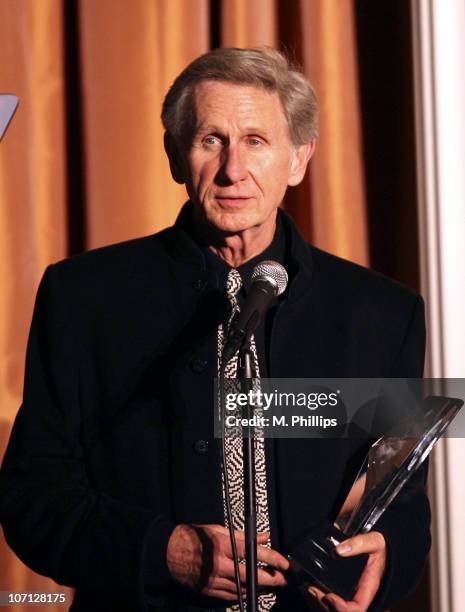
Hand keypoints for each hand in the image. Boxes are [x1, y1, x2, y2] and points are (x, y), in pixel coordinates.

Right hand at [166, 524, 288, 600]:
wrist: (170, 553)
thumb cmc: (193, 538)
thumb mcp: (219, 530)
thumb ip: (244, 535)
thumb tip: (263, 536)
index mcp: (222, 546)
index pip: (253, 552)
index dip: (272, 558)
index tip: (284, 562)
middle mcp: (219, 565)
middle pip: (252, 575)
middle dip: (272, 578)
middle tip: (284, 579)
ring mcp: (214, 581)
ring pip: (243, 588)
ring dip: (260, 587)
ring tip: (273, 584)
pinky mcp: (209, 591)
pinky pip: (232, 596)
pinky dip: (244, 592)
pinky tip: (252, 589)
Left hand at [307, 531, 385, 611]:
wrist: (382, 546)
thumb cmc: (381, 546)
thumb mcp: (374, 541)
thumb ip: (359, 543)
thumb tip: (339, 550)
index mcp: (369, 587)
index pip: (358, 608)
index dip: (343, 608)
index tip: (330, 596)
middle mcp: (359, 592)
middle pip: (344, 610)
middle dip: (327, 605)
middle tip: (314, 590)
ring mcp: (352, 590)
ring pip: (336, 606)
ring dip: (322, 601)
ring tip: (312, 589)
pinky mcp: (345, 586)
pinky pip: (333, 599)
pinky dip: (321, 596)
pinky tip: (314, 587)